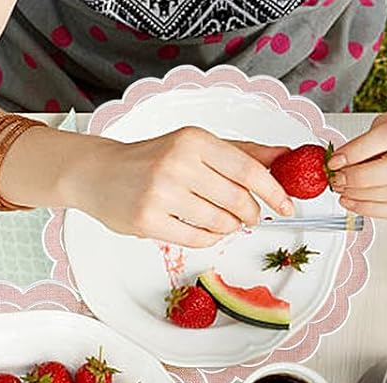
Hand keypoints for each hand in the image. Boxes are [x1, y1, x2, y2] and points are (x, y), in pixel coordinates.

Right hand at [68, 128, 293, 248]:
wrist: (100, 174)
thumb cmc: (151, 160)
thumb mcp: (196, 145)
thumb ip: (240, 152)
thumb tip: (284, 156)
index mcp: (194, 139)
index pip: (247, 168)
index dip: (273, 191)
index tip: (287, 205)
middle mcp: (178, 163)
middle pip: (237, 199)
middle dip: (252, 214)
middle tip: (251, 217)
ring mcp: (161, 193)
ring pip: (219, 223)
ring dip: (230, 228)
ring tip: (226, 223)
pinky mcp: (148, 221)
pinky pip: (196, 239)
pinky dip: (210, 239)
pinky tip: (208, 231)